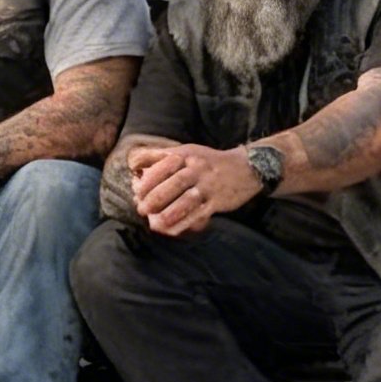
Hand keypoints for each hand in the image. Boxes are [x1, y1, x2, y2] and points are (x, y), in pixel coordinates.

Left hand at [129, 141, 256, 235]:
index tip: (136, 191)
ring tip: (154, 223)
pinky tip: (172, 230)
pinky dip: (185, 223)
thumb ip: (159, 156)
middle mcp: (198, 169)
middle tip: (141, 209)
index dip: (149, 179)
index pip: (165, 165)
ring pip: (188, 200)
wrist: (246, 168)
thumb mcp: (186, 151)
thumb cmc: (208, 162)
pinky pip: (200, 214)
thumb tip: (133, 165)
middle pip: (175, 183)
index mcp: (187, 155)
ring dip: (169, 213)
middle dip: (156, 197)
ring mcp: (209, 186)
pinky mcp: (218, 201)